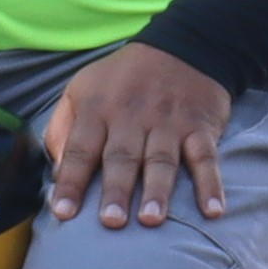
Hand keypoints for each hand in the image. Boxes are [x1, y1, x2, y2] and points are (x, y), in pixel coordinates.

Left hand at [38, 42, 231, 228]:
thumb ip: (62, 129)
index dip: (70, 181)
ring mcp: (168, 123)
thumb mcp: (81, 89)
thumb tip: (53, 172)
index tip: (62, 212)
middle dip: (116, 190)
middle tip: (111, 222)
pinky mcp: (199, 127)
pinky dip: (211, 184)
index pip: (80, 150)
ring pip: (161, 160)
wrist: (183, 46)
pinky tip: (213, 210)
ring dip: (158, 191)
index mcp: (97, 110)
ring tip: (152, 220)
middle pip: (122, 158)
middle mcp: (131, 117)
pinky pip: (206, 158)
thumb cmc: (122, 80)